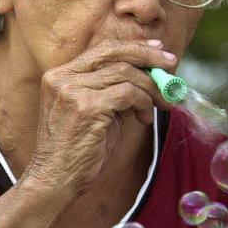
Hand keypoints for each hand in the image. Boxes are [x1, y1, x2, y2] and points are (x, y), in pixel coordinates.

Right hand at [22, 38, 174, 200]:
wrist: (55, 180)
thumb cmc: (76, 151)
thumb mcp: (93, 112)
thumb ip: (112, 91)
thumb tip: (148, 76)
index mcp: (60, 75)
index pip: (102, 49)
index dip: (134, 47)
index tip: (158, 50)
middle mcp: (63, 78)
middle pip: (115, 53)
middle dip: (149, 57)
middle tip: (171, 66)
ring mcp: (73, 91)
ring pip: (126, 73)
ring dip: (151, 88)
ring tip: (161, 104)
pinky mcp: (87, 107)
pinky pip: (128, 94)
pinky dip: (143, 103)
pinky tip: (144, 119)